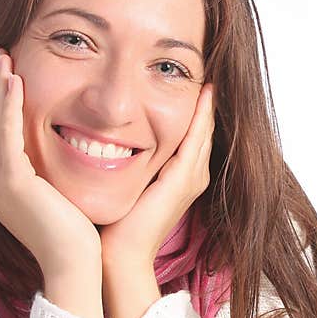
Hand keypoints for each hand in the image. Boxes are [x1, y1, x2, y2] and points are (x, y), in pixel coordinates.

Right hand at [0, 47, 101, 278]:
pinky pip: (6, 135)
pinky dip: (6, 106)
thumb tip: (49, 138)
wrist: (75, 260)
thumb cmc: (72, 228)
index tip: (4, 68)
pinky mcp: (10, 183)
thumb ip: (39, 163)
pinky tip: (13, 81)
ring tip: (3, 57)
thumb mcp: (50, 186)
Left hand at [99, 83, 215, 269]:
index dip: (193, 102)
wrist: (119, 255)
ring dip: (206, 99)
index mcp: (182, 174)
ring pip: (204, 126)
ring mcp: (192, 176)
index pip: (192, 128)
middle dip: (204, 95)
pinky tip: (203, 91)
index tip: (184, 72)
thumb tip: (110, 134)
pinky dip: (201, 113)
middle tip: (202, 61)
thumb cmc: (115, 222)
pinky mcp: (184, 178)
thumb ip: (126, 158)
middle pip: (203, 123)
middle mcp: (194, 173)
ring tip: (206, 69)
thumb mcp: (125, 180)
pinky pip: (197, 136)